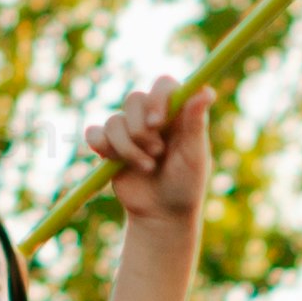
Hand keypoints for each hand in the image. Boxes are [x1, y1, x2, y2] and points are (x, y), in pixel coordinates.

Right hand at [84, 78, 215, 234]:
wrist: (161, 215)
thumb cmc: (186, 186)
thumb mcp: (194, 156)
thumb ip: (196, 124)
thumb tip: (206, 91)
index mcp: (176, 114)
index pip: (163, 85)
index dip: (157, 98)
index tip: (157, 122)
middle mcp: (151, 117)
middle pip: (134, 99)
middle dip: (141, 130)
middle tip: (157, 153)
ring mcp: (129, 130)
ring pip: (114, 121)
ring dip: (128, 148)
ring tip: (147, 168)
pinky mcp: (109, 146)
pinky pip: (94, 133)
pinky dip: (103, 147)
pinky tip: (116, 163)